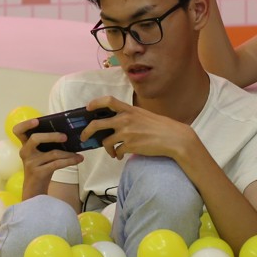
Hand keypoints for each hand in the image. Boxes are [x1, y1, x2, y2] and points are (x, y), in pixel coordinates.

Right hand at [12, 117, 82, 199]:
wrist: (35, 190)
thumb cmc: (41, 168)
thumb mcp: (40, 155)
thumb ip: (47, 144)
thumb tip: (68, 132)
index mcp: (25, 145)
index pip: (18, 131)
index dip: (26, 124)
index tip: (36, 121)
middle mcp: (25, 153)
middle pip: (35, 138)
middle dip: (51, 136)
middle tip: (65, 137)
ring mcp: (31, 163)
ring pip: (52, 153)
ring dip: (68, 153)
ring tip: (78, 154)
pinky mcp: (38, 173)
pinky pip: (57, 164)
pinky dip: (69, 161)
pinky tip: (78, 159)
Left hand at [81, 97, 198, 162]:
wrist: (173, 138)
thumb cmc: (160, 126)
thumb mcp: (143, 115)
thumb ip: (129, 116)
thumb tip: (115, 123)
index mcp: (129, 109)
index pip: (107, 101)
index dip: (95, 103)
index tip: (88, 108)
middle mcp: (125, 120)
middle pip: (97, 124)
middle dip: (87, 132)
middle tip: (84, 137)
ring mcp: (127, 133)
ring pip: (105, 142)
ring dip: (106, 149)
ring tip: (111, 152)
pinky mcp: (130, 146)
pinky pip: (116, 151)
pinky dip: (116, 155)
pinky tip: (120, 156)